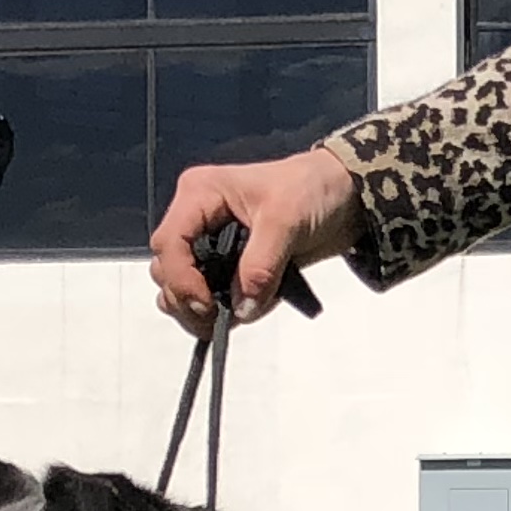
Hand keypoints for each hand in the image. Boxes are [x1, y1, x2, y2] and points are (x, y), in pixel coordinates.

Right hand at [150, 147, 361, 332]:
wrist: (344, 197)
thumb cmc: (312, 190)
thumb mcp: (286, 220)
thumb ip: (261, 265)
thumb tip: (241, 308)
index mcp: (200, 195)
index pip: (169, 243)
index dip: (181, 279)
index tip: (207, 306)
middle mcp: (197, 220)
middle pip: (167, 270)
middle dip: (187, 300)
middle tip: (218, 320)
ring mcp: (210, 246)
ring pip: (181, 288)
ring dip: (200, 311)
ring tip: (236, 317)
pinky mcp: (229, 267)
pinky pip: (210, 297)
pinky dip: (223, 312)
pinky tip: (248, 311)